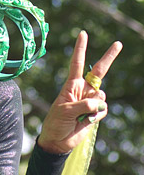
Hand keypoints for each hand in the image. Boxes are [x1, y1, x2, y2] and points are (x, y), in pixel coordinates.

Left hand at [37, 30, 121, 153]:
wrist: (58, 141)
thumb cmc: (56, 122)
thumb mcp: (65, 111)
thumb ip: (83, 105)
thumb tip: (99, 103)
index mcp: (71, 84)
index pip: (77, 63)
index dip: (80, 48)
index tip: (83, 34)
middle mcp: (83, 89)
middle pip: (99, 71)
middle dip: (109, 57)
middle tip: (118, 43)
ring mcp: (90, 100)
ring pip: (102, 96)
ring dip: (95, 107)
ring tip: (80, 116)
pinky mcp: (96, 113)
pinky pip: (103, 110)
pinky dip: (97, 116)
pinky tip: (87, 122)